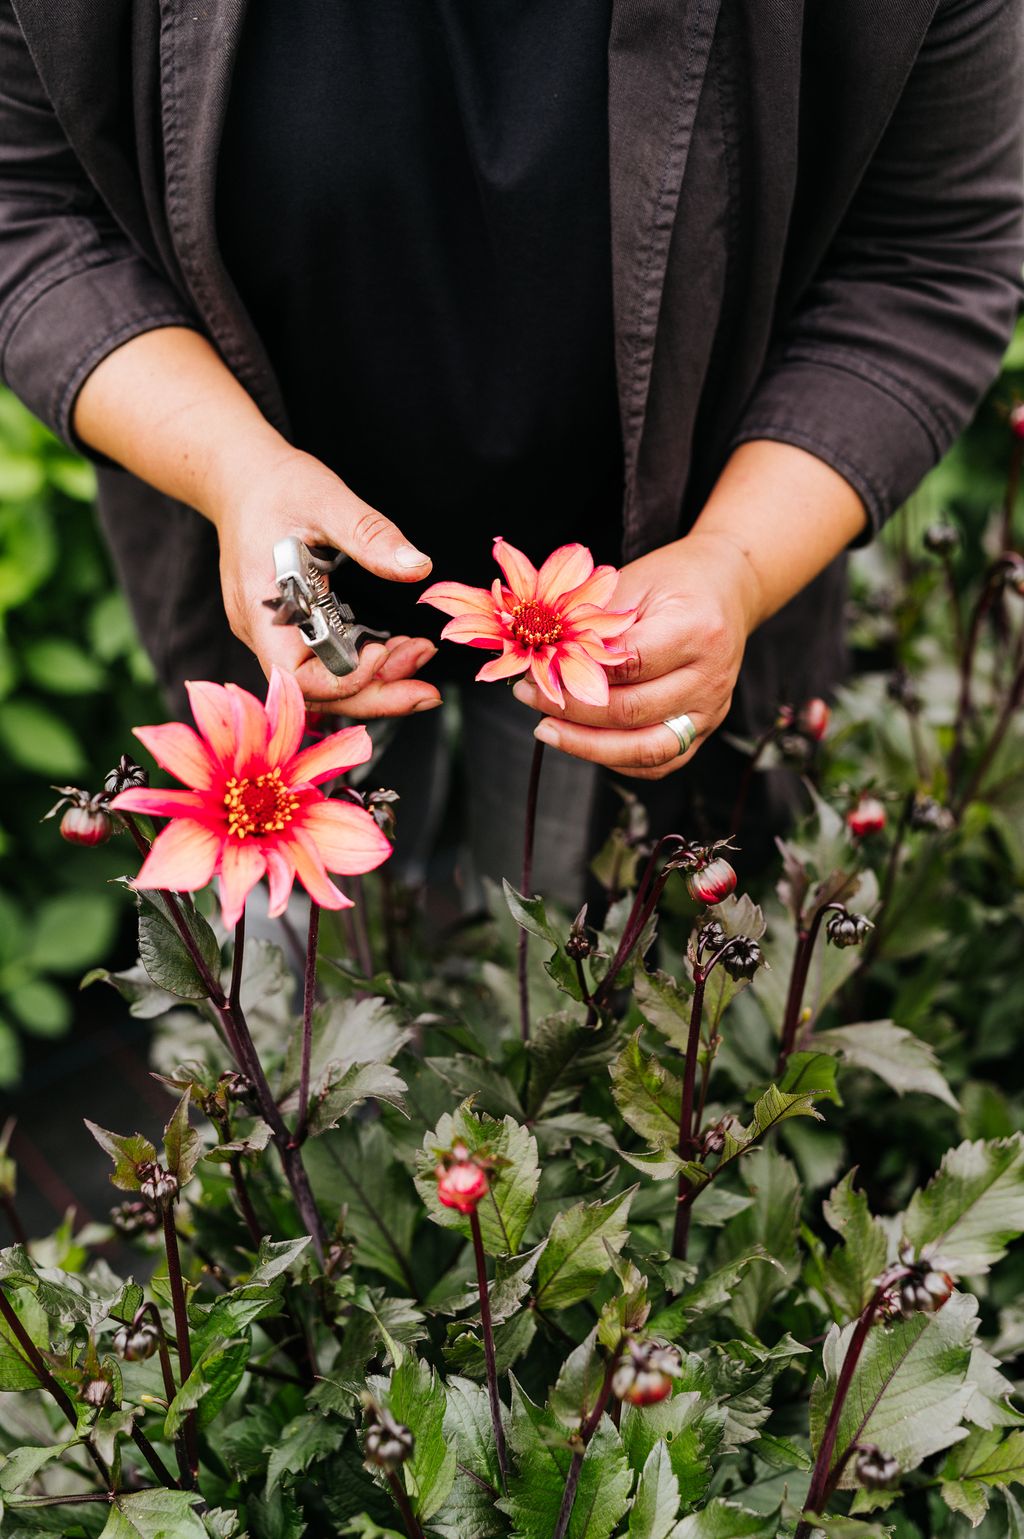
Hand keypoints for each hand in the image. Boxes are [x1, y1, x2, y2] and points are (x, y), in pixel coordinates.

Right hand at [211, 445, 442, 717]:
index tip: (383, 652)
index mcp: (262, 606)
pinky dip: (362, 666)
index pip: (296, 677)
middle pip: (315, 694)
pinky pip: (324, 664)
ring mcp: (274, 634)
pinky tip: (396, 651)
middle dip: (374, 695)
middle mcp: (264, 632)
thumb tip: (418, 567)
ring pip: (323, 685)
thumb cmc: (276, 486)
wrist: (241, 478)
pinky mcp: (289, 630)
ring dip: (374, 683)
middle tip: (427, 689)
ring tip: (419, 659)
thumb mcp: (326, 499)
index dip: (343, 680)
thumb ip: (370, 535)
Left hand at [511, 530, 761, 777]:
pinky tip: (583, 743)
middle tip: (529, 696)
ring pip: (646, 749)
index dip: (575, 672)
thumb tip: (544, 662)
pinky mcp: (705, 729)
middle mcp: (710, 677)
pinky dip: (618, 759)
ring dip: (589, 746)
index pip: (629, 665)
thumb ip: (595, 624)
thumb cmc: (674, 580)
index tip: (534, 668)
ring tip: (547, 730)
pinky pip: (659, 762)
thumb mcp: (634, 581)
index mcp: (697, 631)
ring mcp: (712, 709)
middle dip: (572, 711)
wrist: (726, 587)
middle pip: (632, 712)